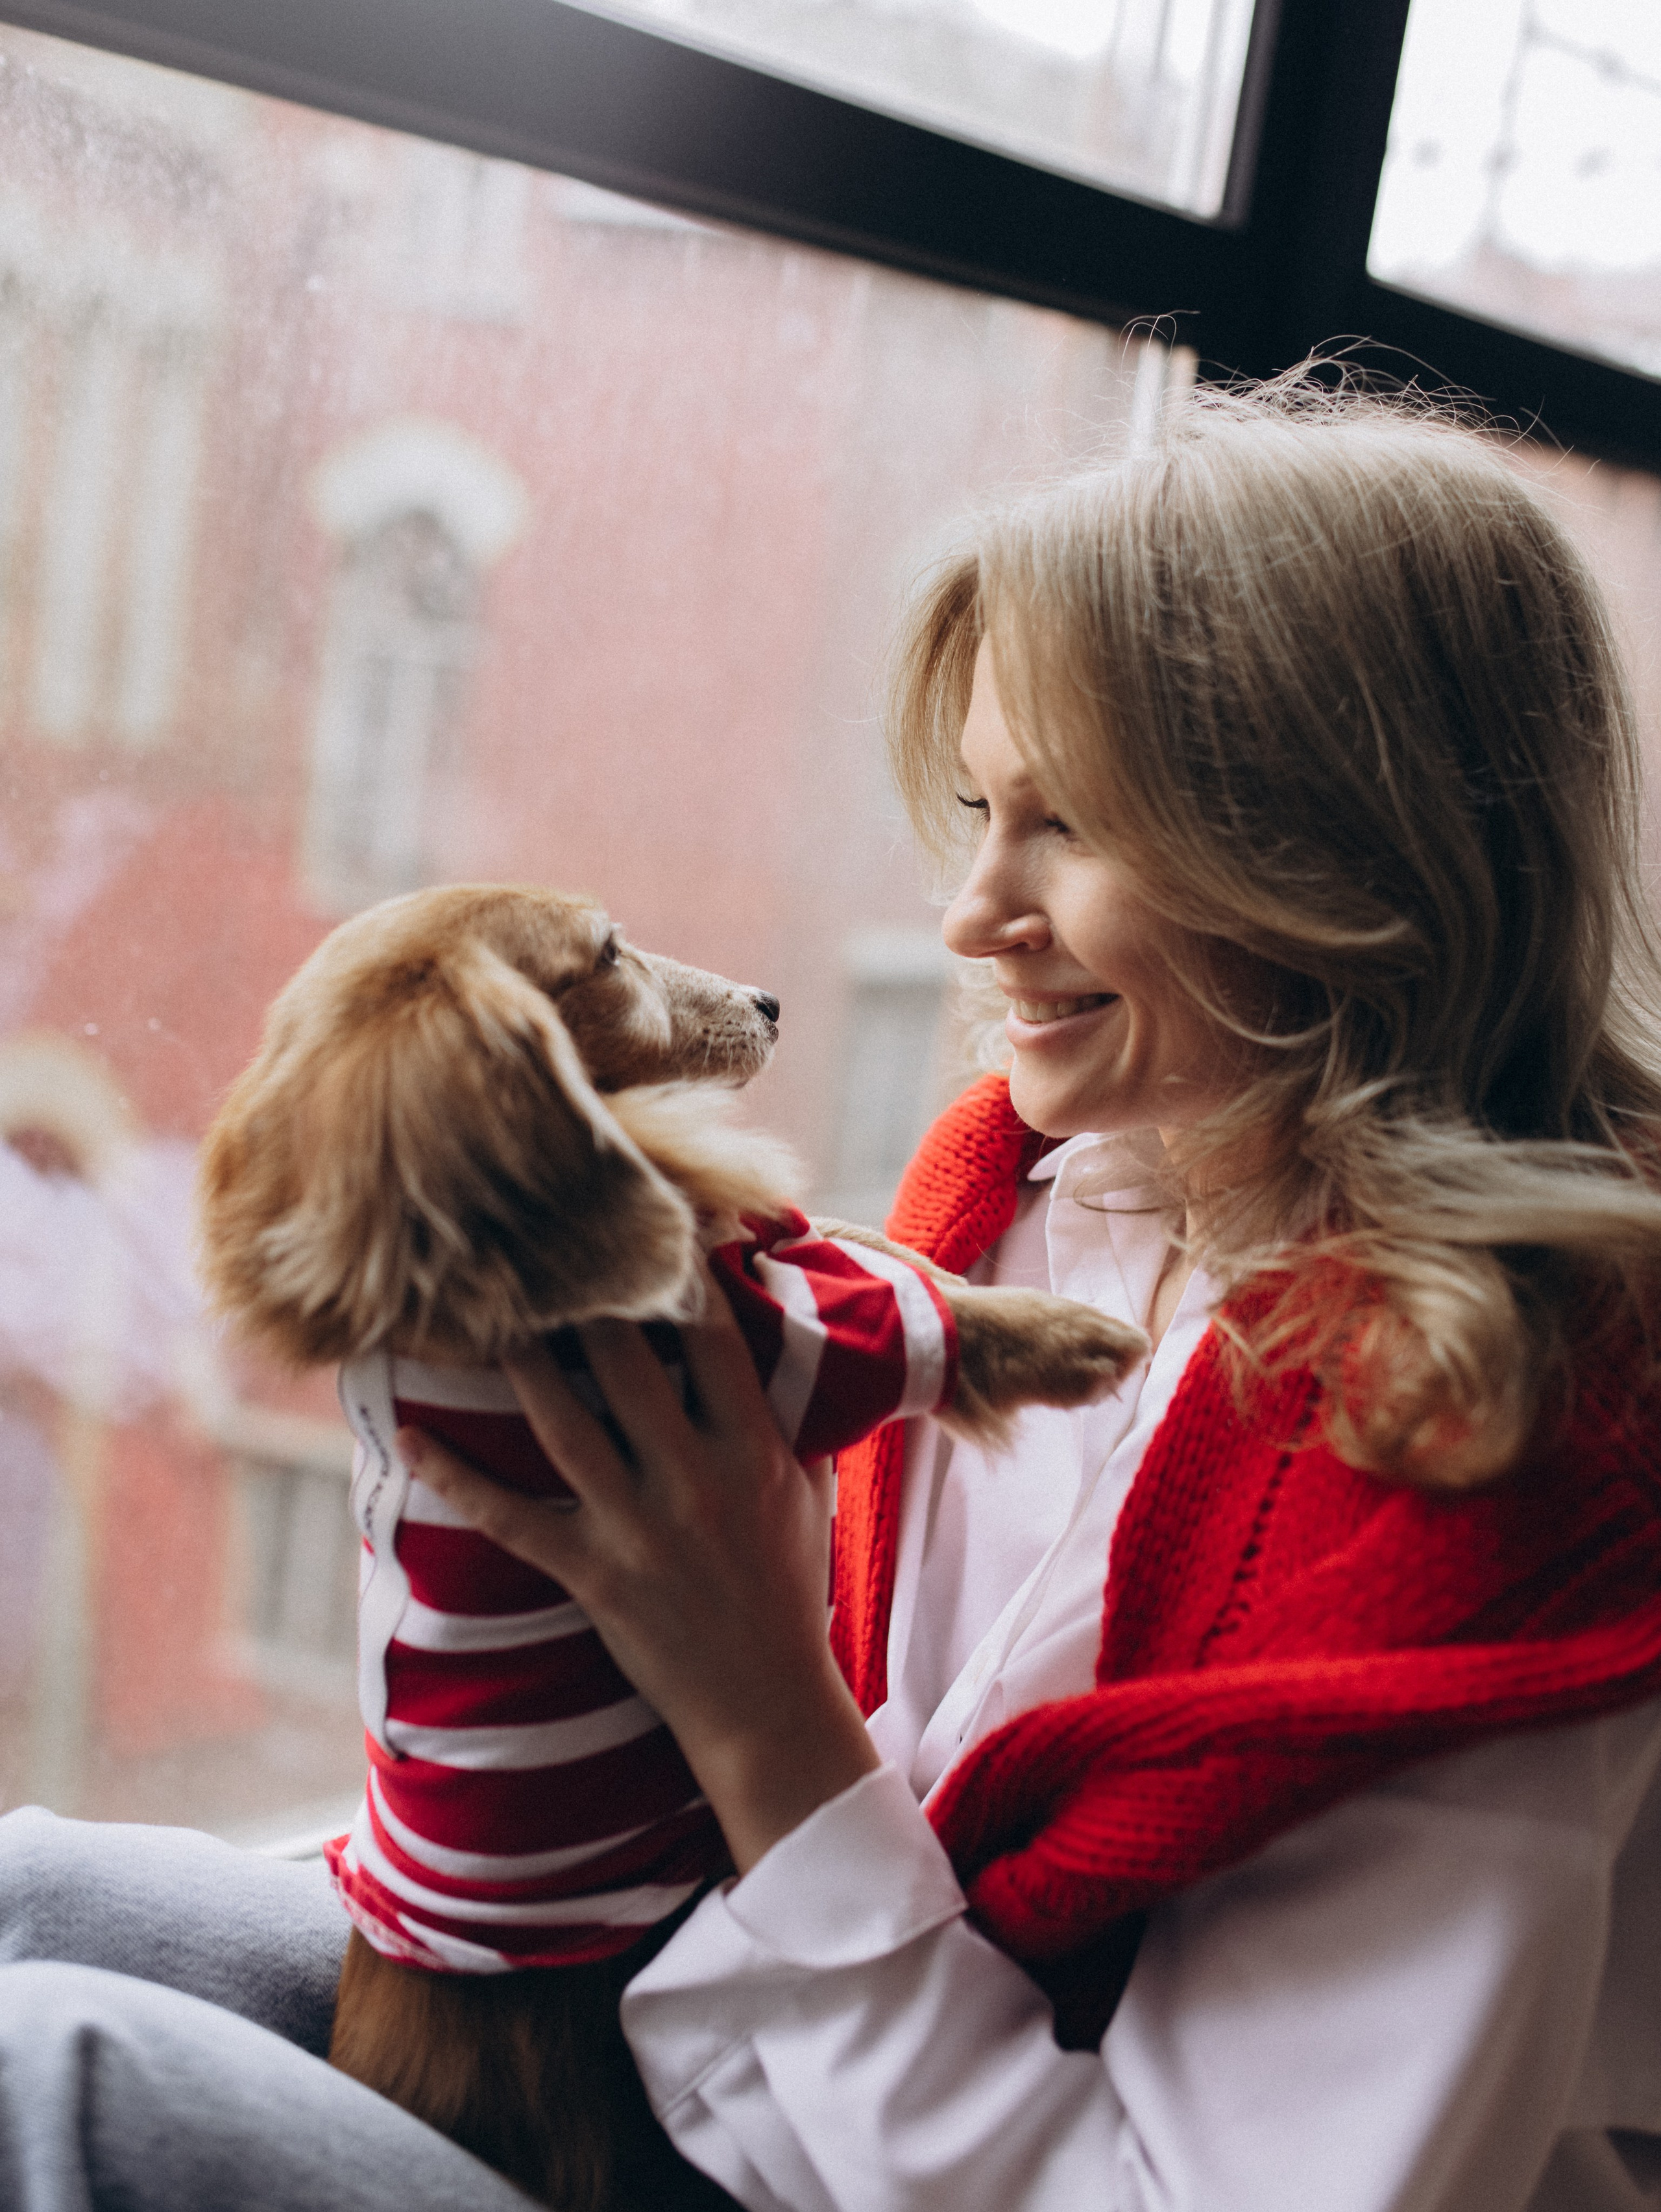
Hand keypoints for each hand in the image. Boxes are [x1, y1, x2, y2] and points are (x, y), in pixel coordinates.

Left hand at [397, 1274, 879, 1874]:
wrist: (767, 1703)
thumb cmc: (790, 1586)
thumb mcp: (807, 1490)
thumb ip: (792, 1413)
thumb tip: (782, 1337)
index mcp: (752, 1450)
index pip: (714, 1339)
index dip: (680, 1273)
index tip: (649, 1221)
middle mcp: (695, 1479)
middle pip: (630, 1366)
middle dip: (587, 1301)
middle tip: (539, 1246)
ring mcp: (639, 1529)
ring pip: (564, 1426)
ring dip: (519, 1363)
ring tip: (478, 1310)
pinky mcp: (592, 1575)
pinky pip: (509, 1517)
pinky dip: (454, 1475)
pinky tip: (408, 1434)